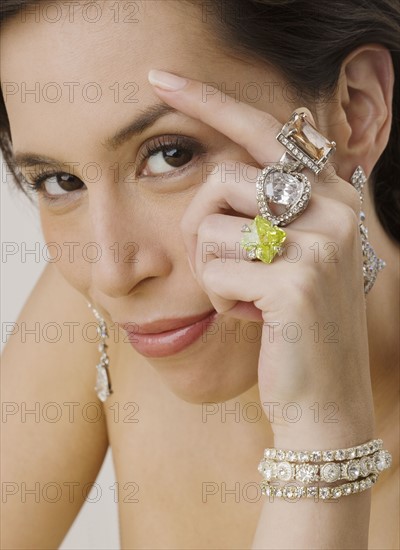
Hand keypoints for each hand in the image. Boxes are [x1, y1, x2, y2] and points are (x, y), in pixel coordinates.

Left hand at [148, 70, 374, 448]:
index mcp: (329, 193)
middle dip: (197, 224)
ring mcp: (319, 243)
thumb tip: (220, 169)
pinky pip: (213, 270)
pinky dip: (218, 299)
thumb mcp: (290, 256)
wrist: (323, 398)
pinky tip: (251, 317)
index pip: (263, 129)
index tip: (160, 79)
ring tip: (243, 295)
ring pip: (210, 226)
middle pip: (221, 178)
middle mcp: (331, 207)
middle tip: (217, 262)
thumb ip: (267, 207)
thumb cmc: (294, 323)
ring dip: (209, 269)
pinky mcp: (295, 282)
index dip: (210, 100)